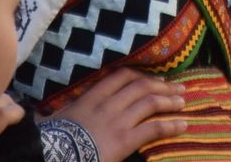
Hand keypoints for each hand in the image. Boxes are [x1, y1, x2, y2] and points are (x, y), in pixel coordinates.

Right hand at [52, 68, 187, 159]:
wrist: (54, 154)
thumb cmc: (52, 139)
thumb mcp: (57, 118)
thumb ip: (66, 110)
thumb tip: (47, 111)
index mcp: (92, 96)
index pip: (121, 76)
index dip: (141, 75)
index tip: (153, 78)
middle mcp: (108, 104)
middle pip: (141, 87)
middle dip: (162, 86)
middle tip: (178, 88)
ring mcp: (117, 121)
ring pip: (150, 103)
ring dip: (170, 101)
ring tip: (183, 102)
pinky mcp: (124, 140)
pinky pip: (153, 128)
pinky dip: (171, 125)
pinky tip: (183, 124)